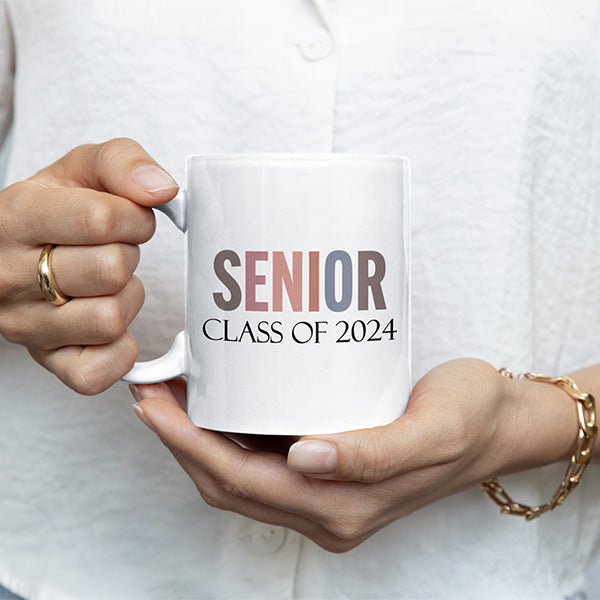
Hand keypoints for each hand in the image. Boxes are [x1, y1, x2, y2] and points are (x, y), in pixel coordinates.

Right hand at [0, 138, 177, 393]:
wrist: (19, 251)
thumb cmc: (57, 211)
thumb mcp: (81, 169)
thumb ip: (123, 162)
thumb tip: (162, 189)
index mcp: (15, 216)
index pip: (100, 220)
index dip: (135, 218)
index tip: (130, 219)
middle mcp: (8, 275)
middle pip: (111, 270)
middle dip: (128, 255)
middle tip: (113, 251)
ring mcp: (24, 324)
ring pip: (110, 319)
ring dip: (126, 298)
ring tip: (107, 284)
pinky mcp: (47, 362)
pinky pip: (99, 371)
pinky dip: (120, 349)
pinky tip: (110, 322)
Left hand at [131, 358, 576, 552]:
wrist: (498, 424)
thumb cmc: (469, 417)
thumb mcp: (431, 430)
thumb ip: (372, 455)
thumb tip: (304, 458)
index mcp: (344, 506)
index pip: (242, 481)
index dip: (189, 444)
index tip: (155, 403)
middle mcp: (327, 508)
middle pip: (228, 483)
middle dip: (179, 442)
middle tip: (151, 392)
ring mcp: (326, 494)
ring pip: (239, 477)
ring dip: (198, 440)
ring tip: (173, 395)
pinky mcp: (330, 472)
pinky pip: (262, 464)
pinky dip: (228, 438)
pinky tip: (220, 405)